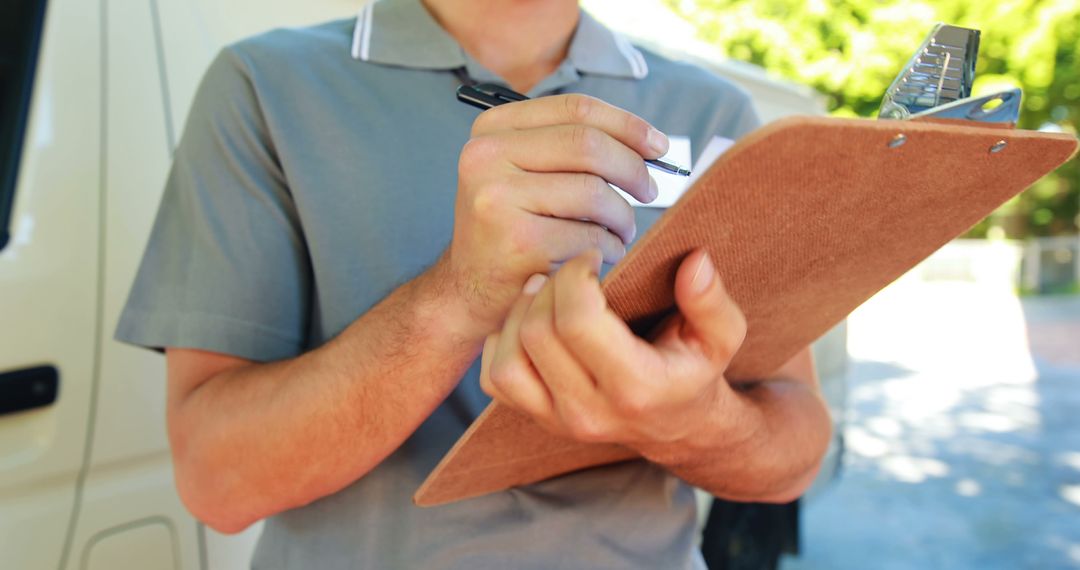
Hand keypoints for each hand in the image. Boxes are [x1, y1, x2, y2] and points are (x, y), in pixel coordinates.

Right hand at [438, 94, 670, 336]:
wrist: (469, 291)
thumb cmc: (512, 228)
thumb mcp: (524, 174)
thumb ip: (572, 148)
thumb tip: (650, 143)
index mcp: (491, 129)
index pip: (575, 110)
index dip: (628, 125)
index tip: (659, 146)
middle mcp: (485, 156)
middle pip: (589, 146)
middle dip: (634, 169)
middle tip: (650, 192)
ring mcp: (498, 200)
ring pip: (595, 194)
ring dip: (623, 217)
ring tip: (619, 232)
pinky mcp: (518, 243)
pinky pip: (590, 237)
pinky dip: (608, 249)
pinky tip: (597, 256)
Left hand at [479, 248, 752, 453]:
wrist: (678, 426)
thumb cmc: (694, 370)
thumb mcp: (721, 337)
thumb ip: (711, 300)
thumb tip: (696, 262)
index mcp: (636, 387)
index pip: (578, 322)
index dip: (576, 277)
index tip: (592, 258)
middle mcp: (590, 411)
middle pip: (538, 333)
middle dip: (550, 286)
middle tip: (572, 270)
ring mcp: (558, 420)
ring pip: (509, 357)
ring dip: (521, 312)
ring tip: (548, 290)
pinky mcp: (536, 418)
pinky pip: (495, 379)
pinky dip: (504, 340)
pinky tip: (532, 321)